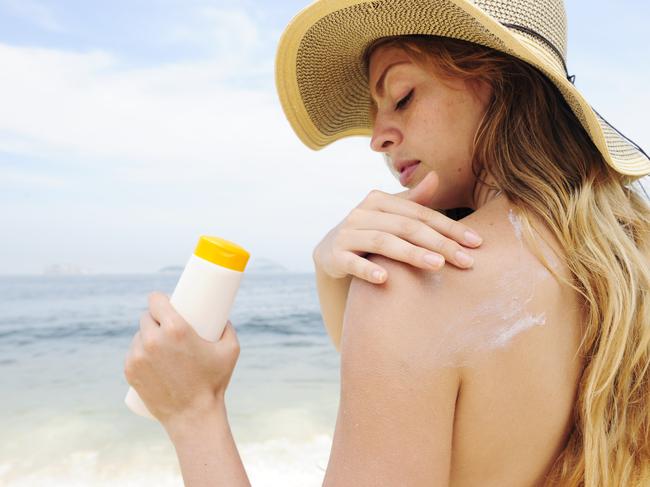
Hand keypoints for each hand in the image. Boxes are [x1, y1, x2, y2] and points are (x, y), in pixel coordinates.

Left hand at [124, 291, 239, 426]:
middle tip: (166, 324)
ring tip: (158, 342)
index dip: (159, 299)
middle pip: (146, 317)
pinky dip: (138, 352)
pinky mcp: (130, 371)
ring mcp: (138, 357)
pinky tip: (145, 354)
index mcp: (175, 329)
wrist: (193, 416)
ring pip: (138, 336)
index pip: (155, 301)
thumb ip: (228, 329)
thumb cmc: (214, 382)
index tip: (165, 301)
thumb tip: (223, 318)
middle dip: (154, 317)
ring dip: (146, 335)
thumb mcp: (230, 350)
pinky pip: (132, 353)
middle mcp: (153, 340)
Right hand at [313, 170, 482, 282]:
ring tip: (437, 266)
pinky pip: (352, 262)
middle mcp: (362, 212)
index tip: (476, 243)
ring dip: (412, 254)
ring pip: (383, 242)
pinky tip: (384, 279)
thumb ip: (414, 200)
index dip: (449, 227)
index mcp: (379, 200)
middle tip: (465, 260)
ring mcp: (347, 233)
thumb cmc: (369, 232)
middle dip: (438, 243)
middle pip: (406, 227)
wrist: (329, 252)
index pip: (420, 214)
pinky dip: (367, 269)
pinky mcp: (334, 254)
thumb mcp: (390, 216)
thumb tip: (435, 176)